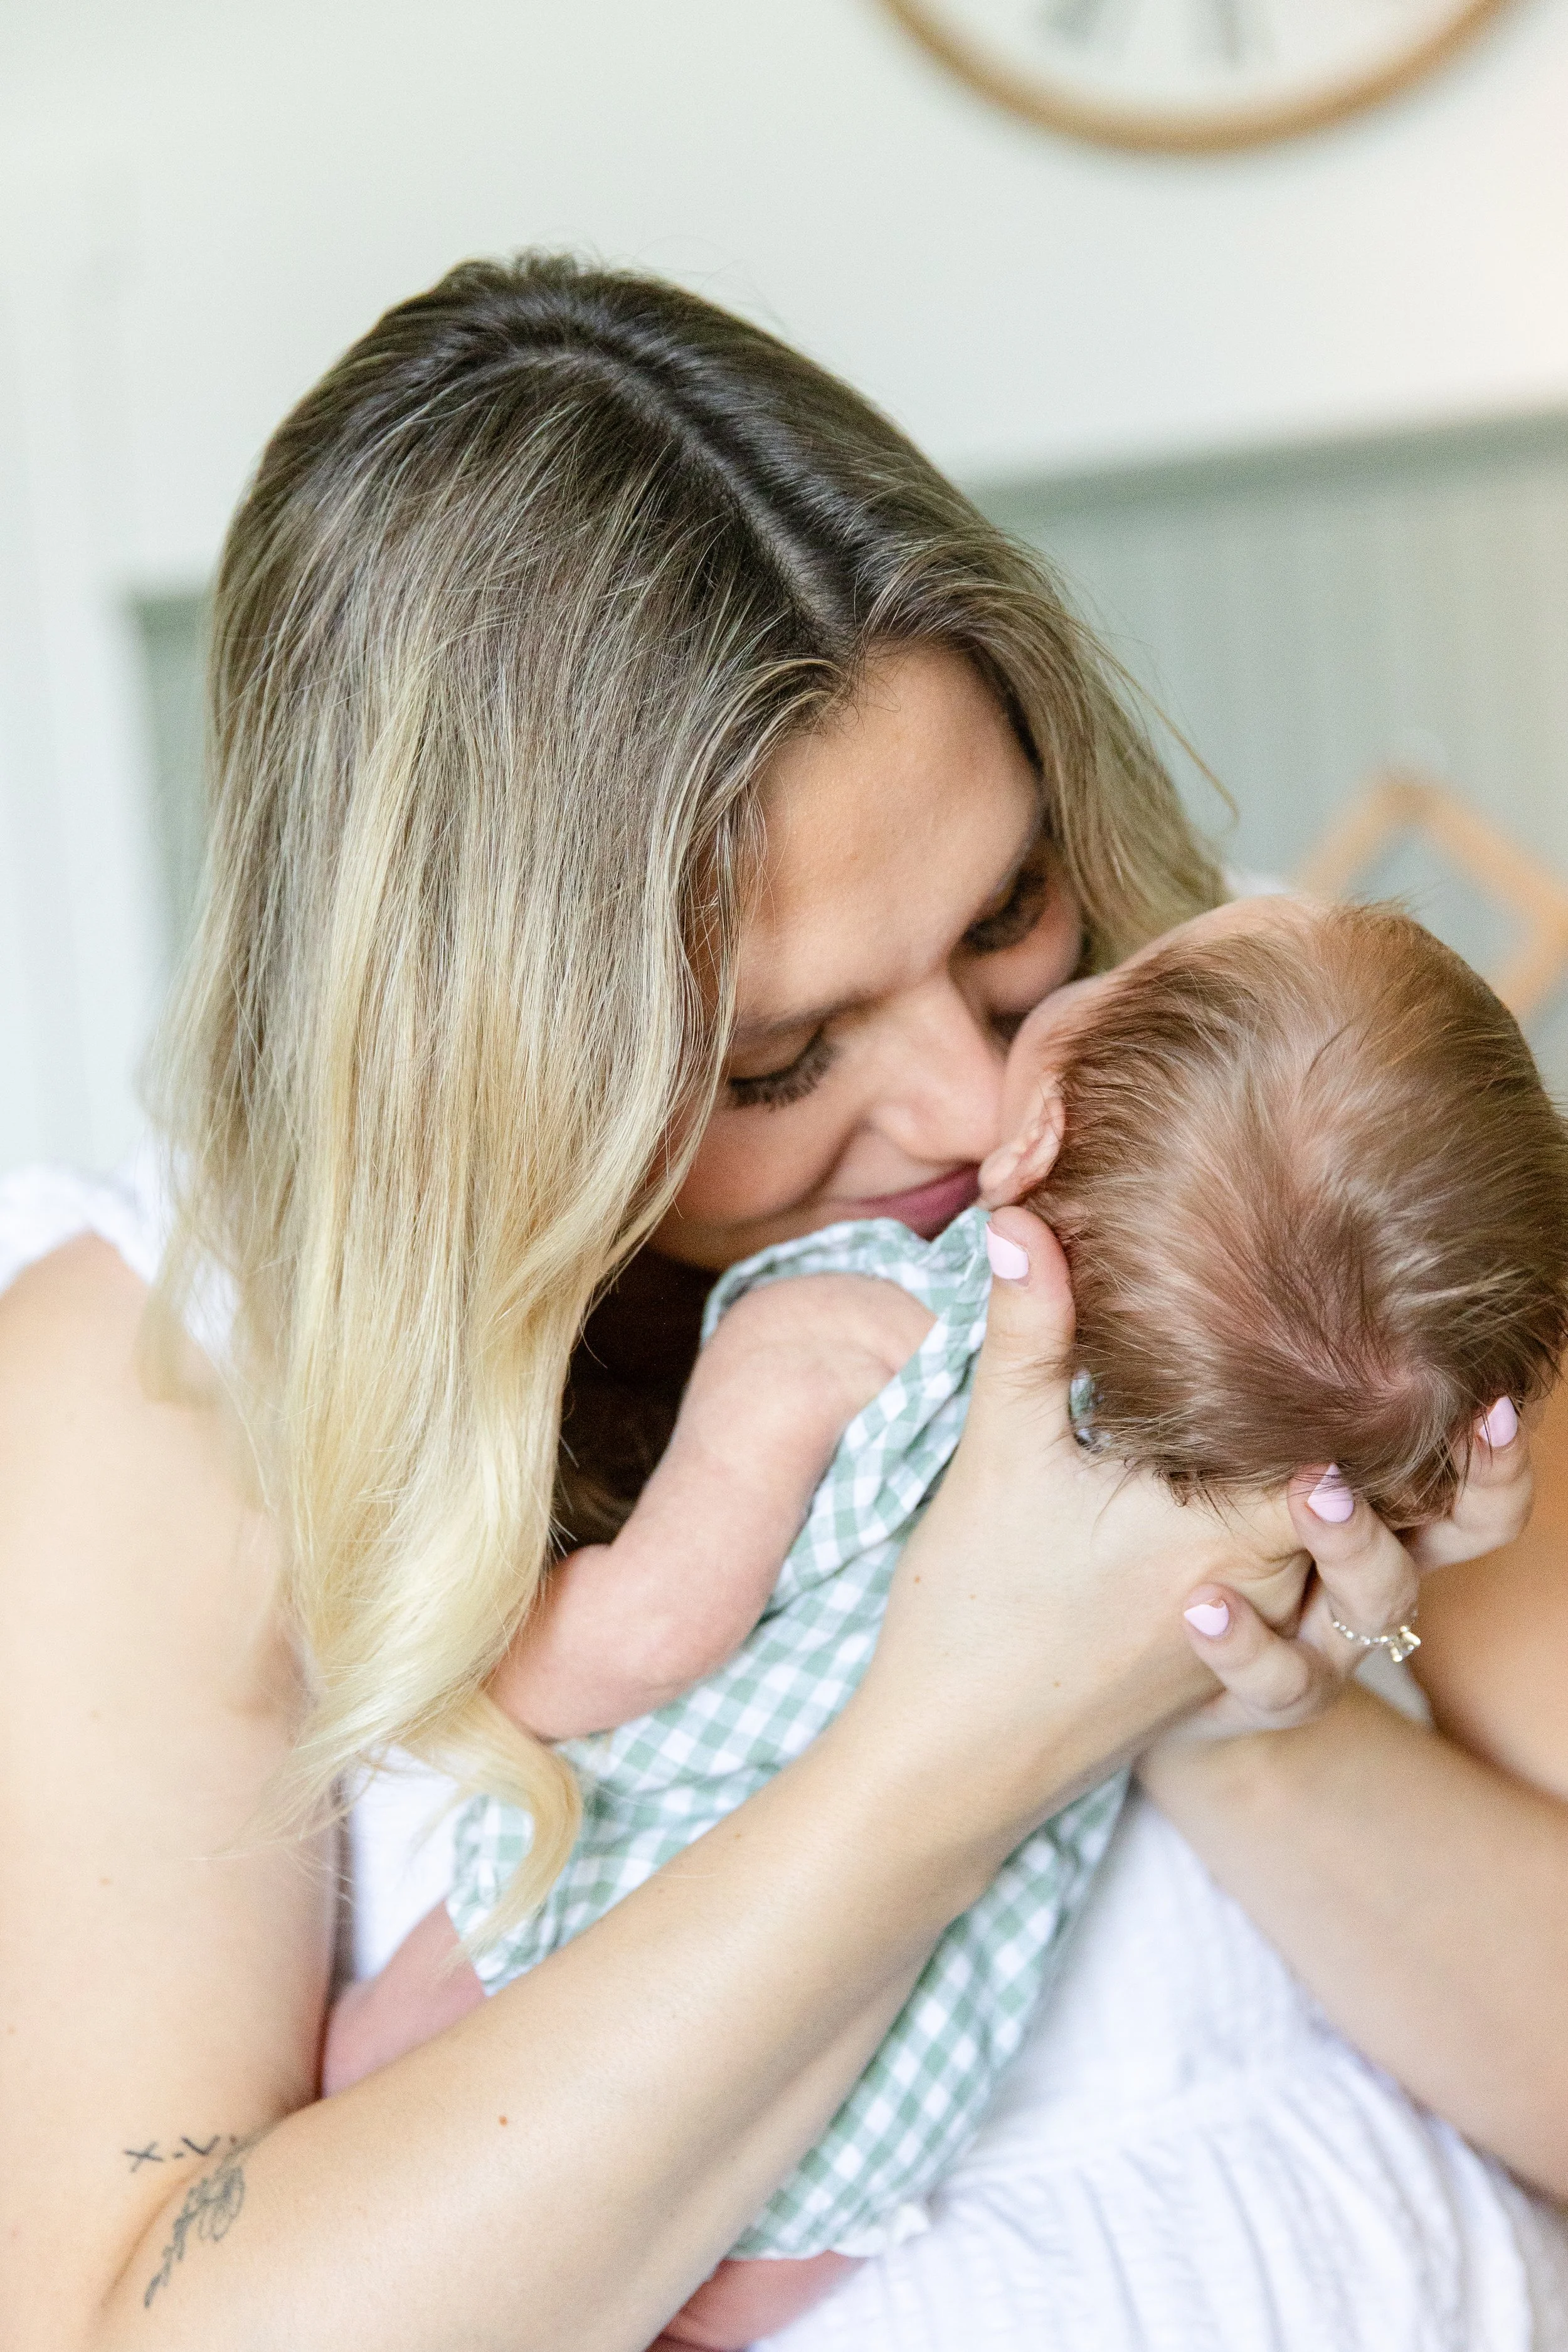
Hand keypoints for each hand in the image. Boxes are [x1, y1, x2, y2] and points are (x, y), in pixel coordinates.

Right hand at [847, 1206, 1318, 1854]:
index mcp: (1229, 1535)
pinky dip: (1296, 1565)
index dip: (1357, 1383)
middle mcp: (1265, 1594)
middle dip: (1352, 1431)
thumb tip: (1024, 1216)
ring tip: (1321, 1433)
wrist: (945, 1763)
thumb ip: (1026, 1331)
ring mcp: (1248, 1646)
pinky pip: (1297, 1617)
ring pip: (1335, 1566)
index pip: (1341, 1447)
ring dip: (1336, 1505)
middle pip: (1351, 1499)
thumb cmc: (973, 1609)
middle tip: (1357, 1350)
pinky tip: (1259, 1520)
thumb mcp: (1000, 1453)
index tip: (1352, 1323)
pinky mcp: (1217, 1682)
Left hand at [1150, 1397, 1533, 1752]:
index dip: (1494, 1446)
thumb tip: (1124, 1266)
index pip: (1469, 1471)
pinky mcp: (1276, 1691)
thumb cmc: (1194, 1519)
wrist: (1150, 1650)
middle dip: (1462, 1481)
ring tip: (1309, 1488)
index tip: (1496, 1392)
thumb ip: (1221, 1372)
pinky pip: (1279, 1678)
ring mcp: (1336, 1636)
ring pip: (1377, 1601)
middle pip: (1460, 1533)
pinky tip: (1202, 1606)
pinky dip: (1243, 1643)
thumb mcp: (1214, 1441)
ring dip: (1353, 1540)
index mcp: (1384, 1501)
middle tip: (1441, 1417)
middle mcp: (1378, 1567)